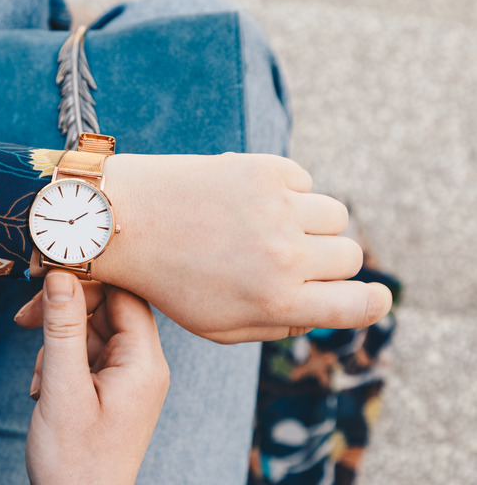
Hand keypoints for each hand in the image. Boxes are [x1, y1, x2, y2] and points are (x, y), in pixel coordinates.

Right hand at [21, 271, 168, 484]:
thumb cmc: (75, 460)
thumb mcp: (63, 388)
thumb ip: (62, 329)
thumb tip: (60, 275)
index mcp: (143, 362)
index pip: (125, 294)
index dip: (87, 281)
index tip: (48, 280)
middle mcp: (143, 365)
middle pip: (105, 310)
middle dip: (63, 316)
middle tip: (25, 323)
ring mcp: (128, 378)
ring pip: (90, 332)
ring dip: (57, 346)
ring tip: (42, 383)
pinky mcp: (112, 389)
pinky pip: (86, 355)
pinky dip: (60, 364)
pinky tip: (45, 391)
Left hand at [85, 153, 391, 342]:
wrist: (123, 220)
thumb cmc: (166, 278)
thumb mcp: (216, 324)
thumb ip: (276, 326)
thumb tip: (320, 310)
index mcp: (275, 302)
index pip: (359, 306)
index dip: (374, 303)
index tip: (373, 297)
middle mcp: (285, 257)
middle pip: (350, 256)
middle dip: (327, 261)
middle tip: (288, 256)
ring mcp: (278, 209)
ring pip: (336, 216)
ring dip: (311, 224)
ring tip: (268, 226)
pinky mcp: (264, 170)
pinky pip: (304, 182)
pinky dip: (286, 192)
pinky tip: (248, 200)